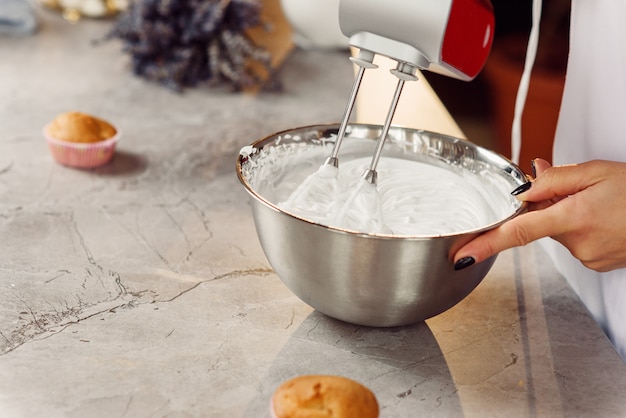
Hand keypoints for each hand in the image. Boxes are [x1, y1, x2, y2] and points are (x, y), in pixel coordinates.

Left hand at [453, 159, 625, 271]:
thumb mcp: (596, 172)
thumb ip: (554, 178)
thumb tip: (525, 185)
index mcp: (573, 218)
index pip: (517, 232)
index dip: (486, 244)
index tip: (462, 255)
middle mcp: (578, 244)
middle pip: (540, 225)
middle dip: (546, 207)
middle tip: (573, 190)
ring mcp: (588, 257)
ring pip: (558, 232)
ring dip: (566, 216)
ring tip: (598, 204)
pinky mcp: (596, 263)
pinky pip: (574, 242)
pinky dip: (579, 228)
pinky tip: (602, 218)